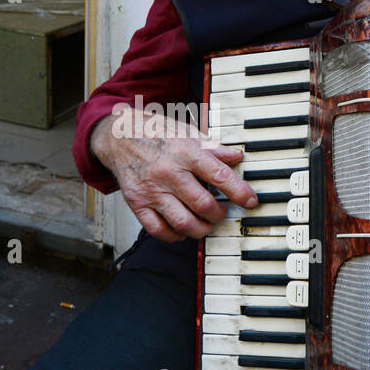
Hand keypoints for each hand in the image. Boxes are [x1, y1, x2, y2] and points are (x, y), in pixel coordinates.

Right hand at [90, 111, 258, 241]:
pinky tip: (182, 230)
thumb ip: (213, 148)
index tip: (251, 201)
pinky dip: (175, 236)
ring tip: (206, 224)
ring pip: (183, 223)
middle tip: (223, 212)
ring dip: (201, 229)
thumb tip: (236, 156)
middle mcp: (169, 172)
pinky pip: (158, 230)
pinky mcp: (137, 203)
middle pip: (203, 205)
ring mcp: (152, 190)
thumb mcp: (187, 133)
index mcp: (185, 152)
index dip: (240, 192)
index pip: (220, 177)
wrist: (118, 135)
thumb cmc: (155, 133)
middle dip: (220, 214)